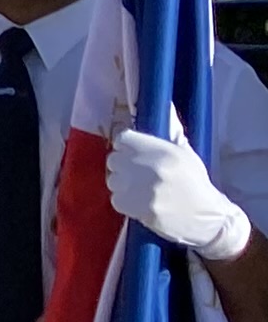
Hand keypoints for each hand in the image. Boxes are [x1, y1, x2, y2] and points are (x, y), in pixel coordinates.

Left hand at [108, 126, 253, 259]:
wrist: (208, 217)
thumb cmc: (195, 183)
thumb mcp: (186, 153)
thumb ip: (171, 130)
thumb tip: (165, 104)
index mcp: (164, 150)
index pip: (123, 138)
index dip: (126, 145)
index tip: (132, 152)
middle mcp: (151, 167)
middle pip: (114, 159)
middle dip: (122, 166)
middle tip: (137, 173)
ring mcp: (143, 189)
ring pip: (113, 180)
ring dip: (122, 185)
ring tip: (140, 189)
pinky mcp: (139, 209)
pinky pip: (116, 199)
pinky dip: (124, 202)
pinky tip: (139, 202)